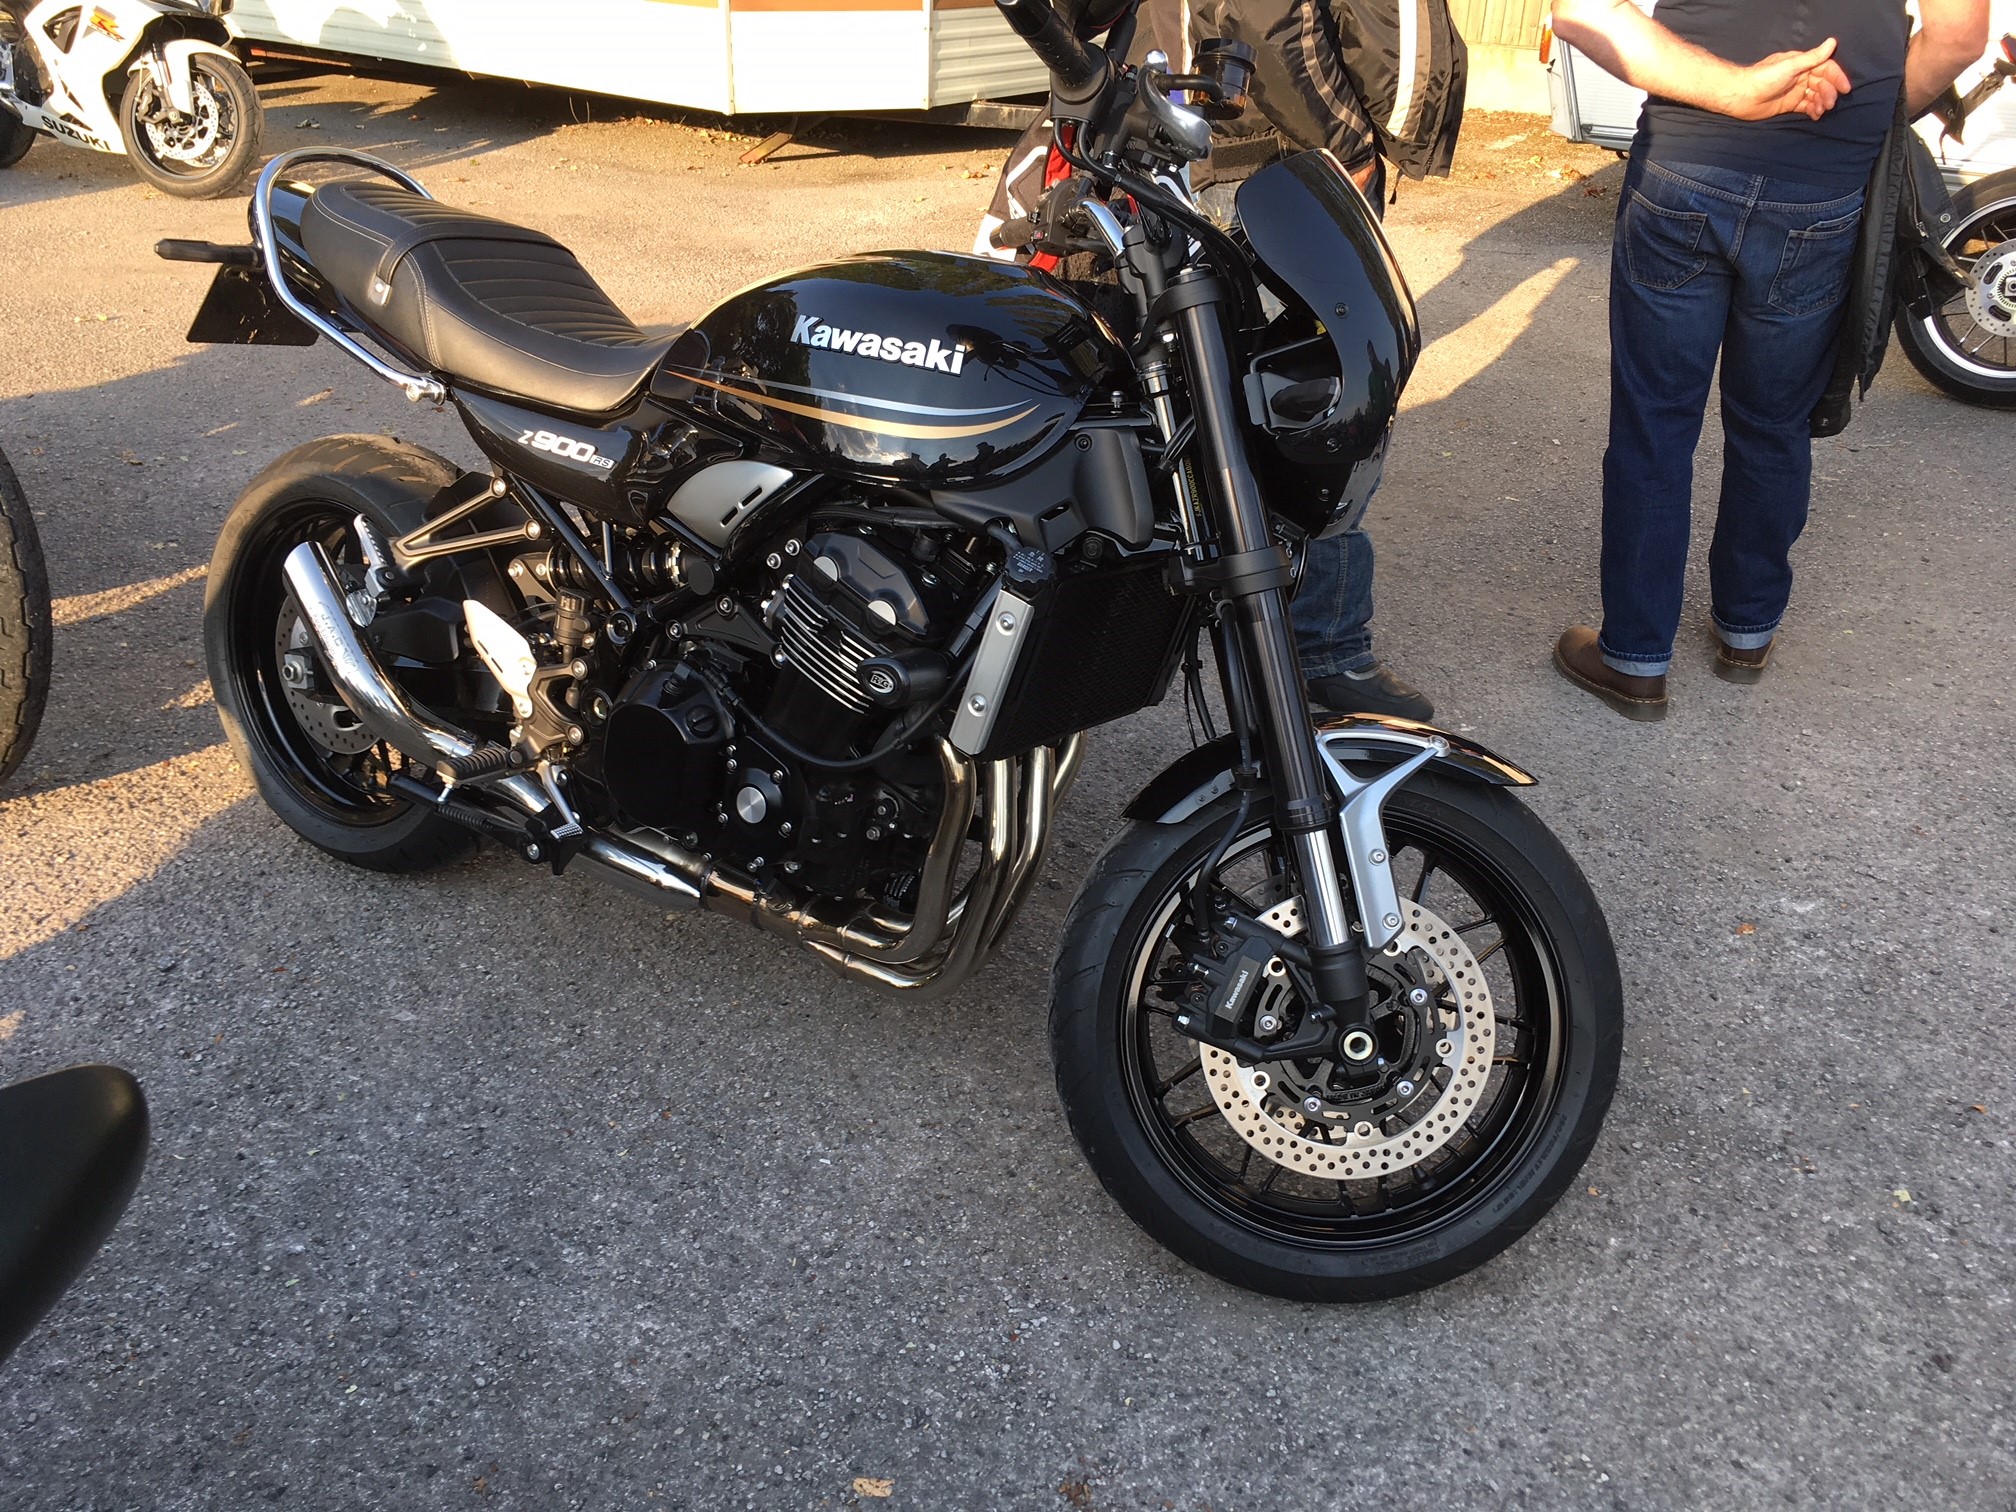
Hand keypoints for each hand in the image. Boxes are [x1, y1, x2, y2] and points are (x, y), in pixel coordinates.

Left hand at [1727, 39, 1851, 120]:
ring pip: (1815, 96)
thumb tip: (1832, 42)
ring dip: (1822, 103)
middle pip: (1822, 83)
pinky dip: (1813, 111)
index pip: (1826, 68)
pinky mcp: (1788, 104)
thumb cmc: (1764, 78)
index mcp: (1802, 64)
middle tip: (1830, 104)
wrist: (1741, 95)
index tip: (1845, 88)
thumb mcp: (1790, 66)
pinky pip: (1806, 107)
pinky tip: (1817, 116)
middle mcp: (1800, 76)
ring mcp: (1795, 90)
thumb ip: (1812, 58)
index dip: (1837, 77)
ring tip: (1822, 111)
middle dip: (1829, 93)